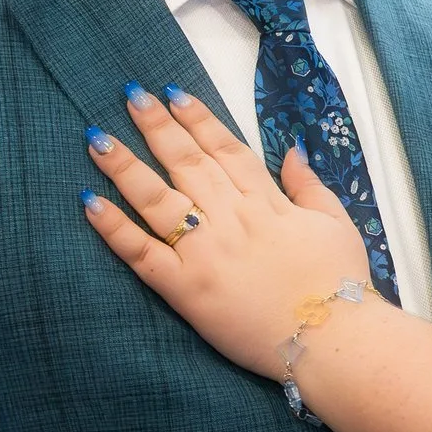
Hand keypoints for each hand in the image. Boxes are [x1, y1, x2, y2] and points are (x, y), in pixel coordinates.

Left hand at [81, 84, 375, 379]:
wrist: (333, 337)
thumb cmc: (341, 282)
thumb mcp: (336, 223)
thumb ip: (309, 185)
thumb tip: (292, 149)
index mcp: (267, 203)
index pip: (226, 150)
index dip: (198, 120)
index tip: (174, 94)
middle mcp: (232, 218)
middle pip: (186, 163)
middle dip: (157, 126)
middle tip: (131, 97)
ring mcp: (206, 252)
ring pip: (157, 199)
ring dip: (125, 166)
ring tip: (98, 139)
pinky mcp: (186, 288)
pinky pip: (142, 254)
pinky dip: (115, 228)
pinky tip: (90, 202)